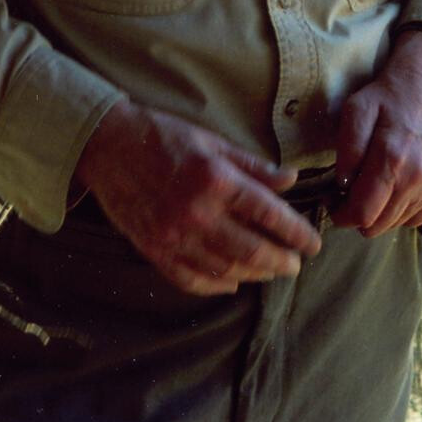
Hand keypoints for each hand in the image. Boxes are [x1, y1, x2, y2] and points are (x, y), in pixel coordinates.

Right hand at [73, 98, 322, 296]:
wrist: (108, 147)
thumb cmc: (164, 137)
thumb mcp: (212, 142)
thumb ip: (253, 165)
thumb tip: (290, 178)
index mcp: (215, 179)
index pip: (268, 213)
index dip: (296, 231)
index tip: (312, 243)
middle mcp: (196, 212)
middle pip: (252, 249)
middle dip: (280, 260)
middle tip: (295, 265)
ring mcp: (173, 236)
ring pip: (226, 268)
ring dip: (254, 274)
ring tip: (270, 271)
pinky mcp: (154, 250)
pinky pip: (192, 279)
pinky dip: (217, 284)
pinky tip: (232, 281)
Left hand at [330, 28, 421, 236]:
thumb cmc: (386, 98)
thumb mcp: (355, 110)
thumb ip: (348, 149)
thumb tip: (342, 185)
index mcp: (392, 158)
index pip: (363, 213)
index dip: (342, 215)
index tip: (332, 203)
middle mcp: (418, 177)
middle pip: (377, 225)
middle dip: (357, 216)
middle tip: (347, 195)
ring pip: (395, 224)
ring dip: (378, 214)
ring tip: (370, 188)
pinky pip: (415, 219)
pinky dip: (399, 212)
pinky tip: (391, 189)